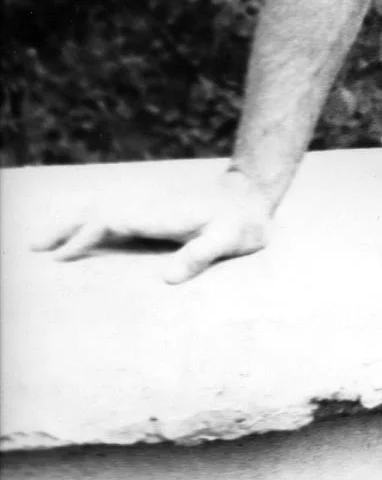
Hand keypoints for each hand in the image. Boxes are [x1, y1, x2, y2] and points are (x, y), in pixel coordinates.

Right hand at [31, 166, 272, 283]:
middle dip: (63, 228)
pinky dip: (87, 228)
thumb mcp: (228, 241)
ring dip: (70, 226)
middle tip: (33, 249)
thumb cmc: (242, 224)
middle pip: (95, 213)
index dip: (84, 238)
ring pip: (99, 213)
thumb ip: (201, 256)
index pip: (110, 222)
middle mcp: (146, 209)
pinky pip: (111, 220)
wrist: (250, 200)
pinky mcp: (150, 217)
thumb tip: (166, 279)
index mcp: (158, 215)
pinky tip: (77, 242)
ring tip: (42, 247)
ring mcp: (147, 211)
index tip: (62, 257)